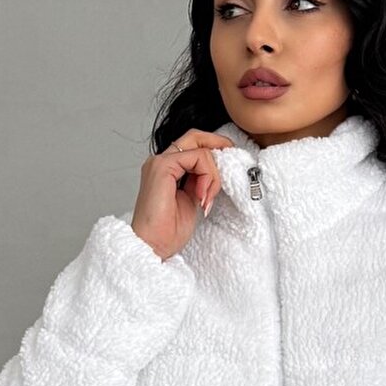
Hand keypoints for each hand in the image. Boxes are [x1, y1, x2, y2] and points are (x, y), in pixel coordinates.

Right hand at [130, 130, 233, 260]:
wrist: (154, 247)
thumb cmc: (168, 232)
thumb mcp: (193, 200)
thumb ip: (201, 182)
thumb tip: (216, 173)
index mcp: (167, 169)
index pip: (193, 146)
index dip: (214, 150)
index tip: (229, 165)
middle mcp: (161, 161)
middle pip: (195, 137)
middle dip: (219, 146)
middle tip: (232, 158)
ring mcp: (160, 162)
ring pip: (200, 149)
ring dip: (213, 174)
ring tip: (207, 198)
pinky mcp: (162, 167)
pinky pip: (197, 158)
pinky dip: (207, 176)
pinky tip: (202, 196)